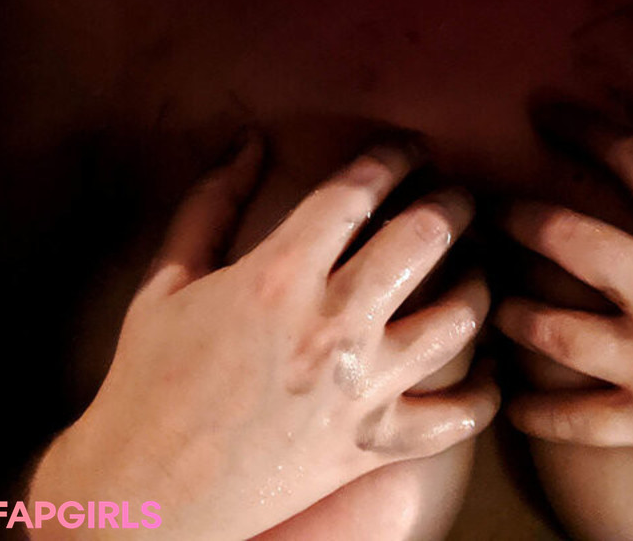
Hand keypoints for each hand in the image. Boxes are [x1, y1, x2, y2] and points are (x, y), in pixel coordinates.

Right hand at [32, 136, 497, 540]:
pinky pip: (452, 419)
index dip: (395, 155)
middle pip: (423, 238)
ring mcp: (357, 390)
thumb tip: (250, 140)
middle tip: (456, 194)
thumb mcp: (167, 280)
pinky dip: (482, 394)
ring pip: (455, 320)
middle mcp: (328, 326)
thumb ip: (212, 202)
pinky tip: (489, 367)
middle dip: (451, 201)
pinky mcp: (369, 446)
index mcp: (277, 276)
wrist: (143, 492)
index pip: (357, 190)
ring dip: (477, 282)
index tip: (413, 147)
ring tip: (476, 266)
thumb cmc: (150, 380)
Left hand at [496, 107, 632, 537]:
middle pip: (569, 240)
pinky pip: (579, 420)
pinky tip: (516, 400)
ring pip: (556, 331)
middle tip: (492, 207)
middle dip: (519, 217)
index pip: (631, 162)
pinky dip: (541, 412)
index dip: (580, 127)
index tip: (542, 109)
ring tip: (493, 300)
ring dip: (514, 310)